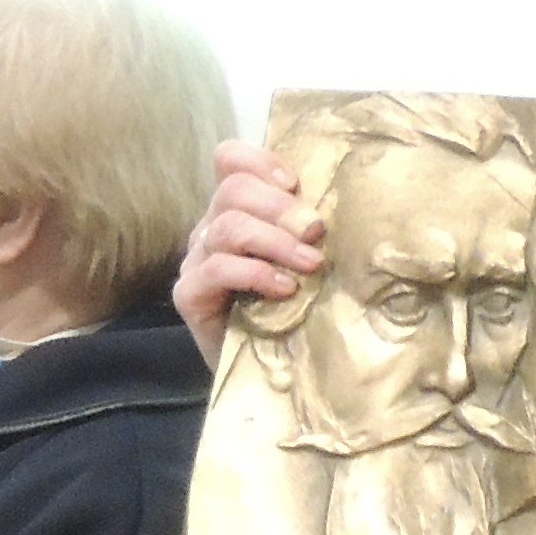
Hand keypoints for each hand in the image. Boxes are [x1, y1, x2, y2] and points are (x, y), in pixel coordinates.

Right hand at [175, 141, 325, 358]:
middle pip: (232, 190)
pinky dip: (255, 273)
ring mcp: (196, 262)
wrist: (268, 373)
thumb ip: (309, 229)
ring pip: (228, 227)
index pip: (230, 161)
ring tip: (310, 263)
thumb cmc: (292, 310)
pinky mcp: (190, 295)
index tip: (295, 183)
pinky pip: (217, 269)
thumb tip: (345, 201)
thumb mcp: (305, 259)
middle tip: (316, 232)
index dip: (259, 162)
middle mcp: (210, 229)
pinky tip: (284, 288)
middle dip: (280, 207)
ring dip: (275, 241)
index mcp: (235, 210)